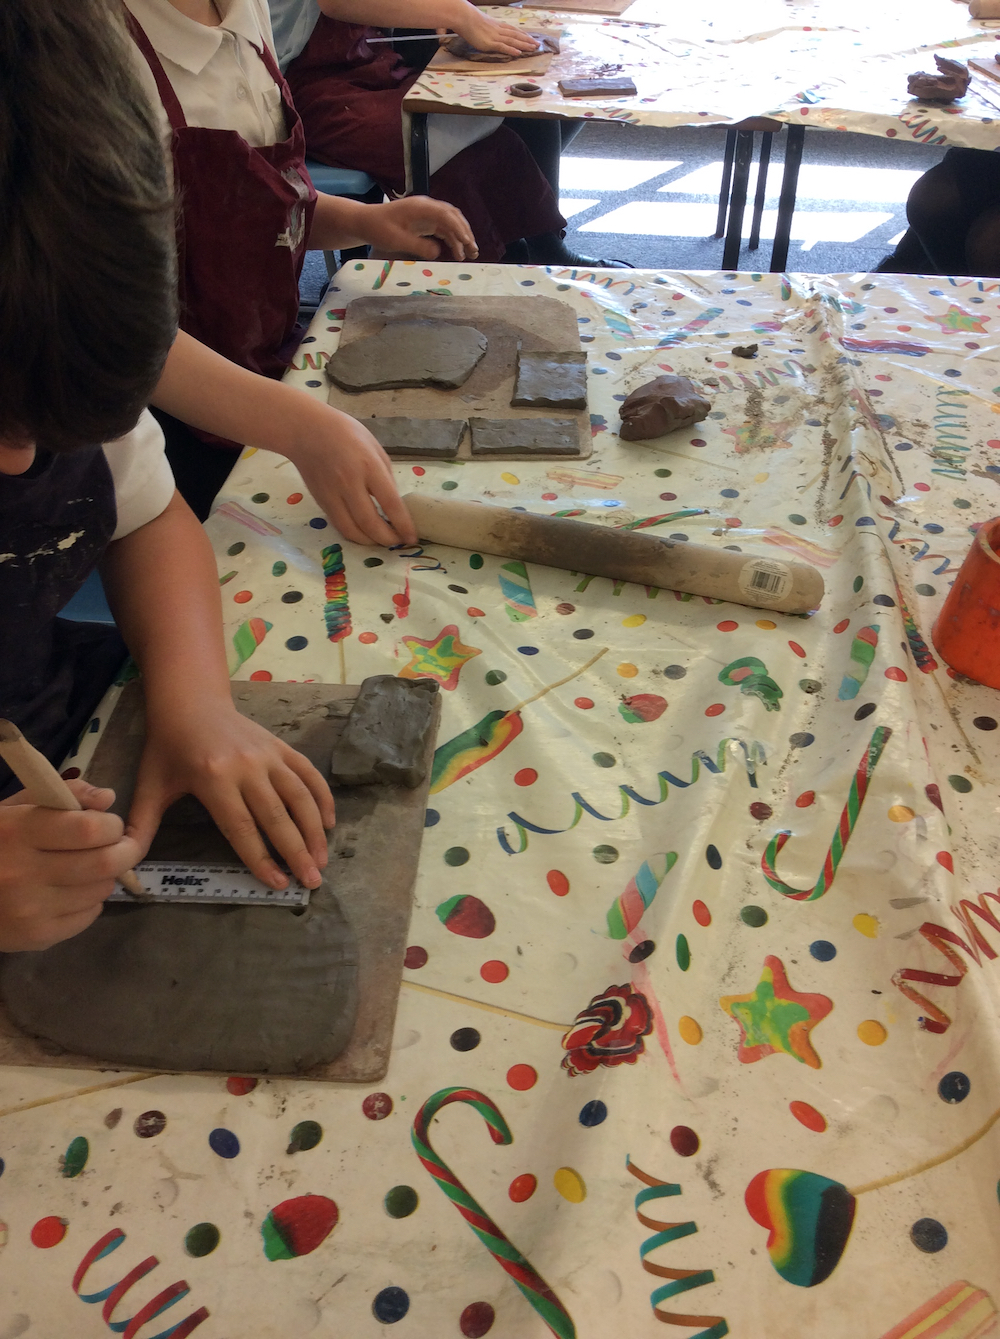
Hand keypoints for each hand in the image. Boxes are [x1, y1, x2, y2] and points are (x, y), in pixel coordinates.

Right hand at [0, 781, 140, 949]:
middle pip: (105, 863)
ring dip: (105, 876)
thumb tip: (108, 799)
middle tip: (117, 845)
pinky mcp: (37, 937)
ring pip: (101, 890)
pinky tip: (69, 892)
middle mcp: (24, 873)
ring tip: (85, 867)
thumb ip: (63, 794)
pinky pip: (89, 916)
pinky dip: (90, 901)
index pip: (90, 829)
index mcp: (18, 832)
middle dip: (123, 850)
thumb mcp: (15, 808)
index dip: (111, 825)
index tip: (108, 824)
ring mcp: (31, 910)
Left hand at [126, 707, 336, 891]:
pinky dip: (323, 798)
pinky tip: (329, 823)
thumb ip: (142, 824)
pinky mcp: (282, 747)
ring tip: (322, 861)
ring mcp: (268, 754)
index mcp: (213, 778)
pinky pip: (309, 774)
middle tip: (312, 882)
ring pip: (300, 796)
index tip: (276, 884)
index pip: (242, 827)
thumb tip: (123, 862)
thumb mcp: (150, 784)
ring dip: (315, 830)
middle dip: (297, 851)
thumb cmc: (168, 746)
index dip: (260, 858)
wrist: (190, 701)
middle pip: (277, 816)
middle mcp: (246, 766)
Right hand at [287, 398, 417, 545]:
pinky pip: (340, 525)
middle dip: (387, 540)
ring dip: (369, 542)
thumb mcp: (375, 448)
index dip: (403, 525)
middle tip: (398, 543)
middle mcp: (349, 484)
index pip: (390, 503)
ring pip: (352, 531)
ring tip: (382, 541)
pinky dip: (354, 534)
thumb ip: (385, 476)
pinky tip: (364, 533)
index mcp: (369, 466)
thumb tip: (392, 503)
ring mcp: (332, 495)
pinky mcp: (321, 502)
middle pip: (370, 524)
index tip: (412, 538)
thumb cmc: (345, 433)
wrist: (305, 431)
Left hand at [363, 196, 477, 262]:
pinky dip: (452, 240)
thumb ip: (418, 245)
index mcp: (420, 207)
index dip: (459, 229)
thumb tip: (438, 251)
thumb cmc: (378, 229)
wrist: (366, 222)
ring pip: (450, 223)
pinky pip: (443, 229)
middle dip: (465, 233)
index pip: (446, 215)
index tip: (467, 243)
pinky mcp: (425, 221)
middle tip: (474, 251)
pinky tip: (457, 252)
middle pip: (453, 217)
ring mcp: (426, 214)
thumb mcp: (396, 240)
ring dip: (461, 238)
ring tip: (470, 255)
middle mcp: (427, 207)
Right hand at [449, 12, 538, 54]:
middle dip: (527, 40)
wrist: (464, 17)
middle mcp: (499, 30)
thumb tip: (488, 33)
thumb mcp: (482, 24)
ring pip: (513, 40)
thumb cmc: (470, 20)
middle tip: (537, 44)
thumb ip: (488, 29)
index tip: (530, 38)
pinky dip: (512, 49)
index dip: (523, 34)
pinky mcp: (490, 43)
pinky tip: (519, 53)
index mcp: (497, 25)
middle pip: (516, 35)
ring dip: (524, 45)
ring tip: (533, 48)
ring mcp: (495, 36)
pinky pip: (503, 46)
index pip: (513, 30)